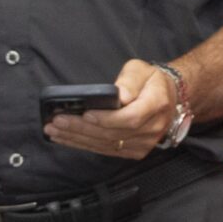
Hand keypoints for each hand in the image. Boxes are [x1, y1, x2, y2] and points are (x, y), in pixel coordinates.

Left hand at [44, 58, 178, 158]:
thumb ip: (130, 81)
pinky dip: (85, 145)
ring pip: (107, 145)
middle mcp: (152, 128)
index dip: (106, 119)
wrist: (168, 98)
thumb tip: (119, 96)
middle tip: (57, 121)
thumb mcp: (141, 70)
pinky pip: (107, 151)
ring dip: (78, 139)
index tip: (85, 113)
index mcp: (157, 104)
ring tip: (55, 130)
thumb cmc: (151, 81)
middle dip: (82, 128)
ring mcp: (145, 143)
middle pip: (113, 134)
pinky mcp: (135, 151)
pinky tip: (67, 139)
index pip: (130, 118)